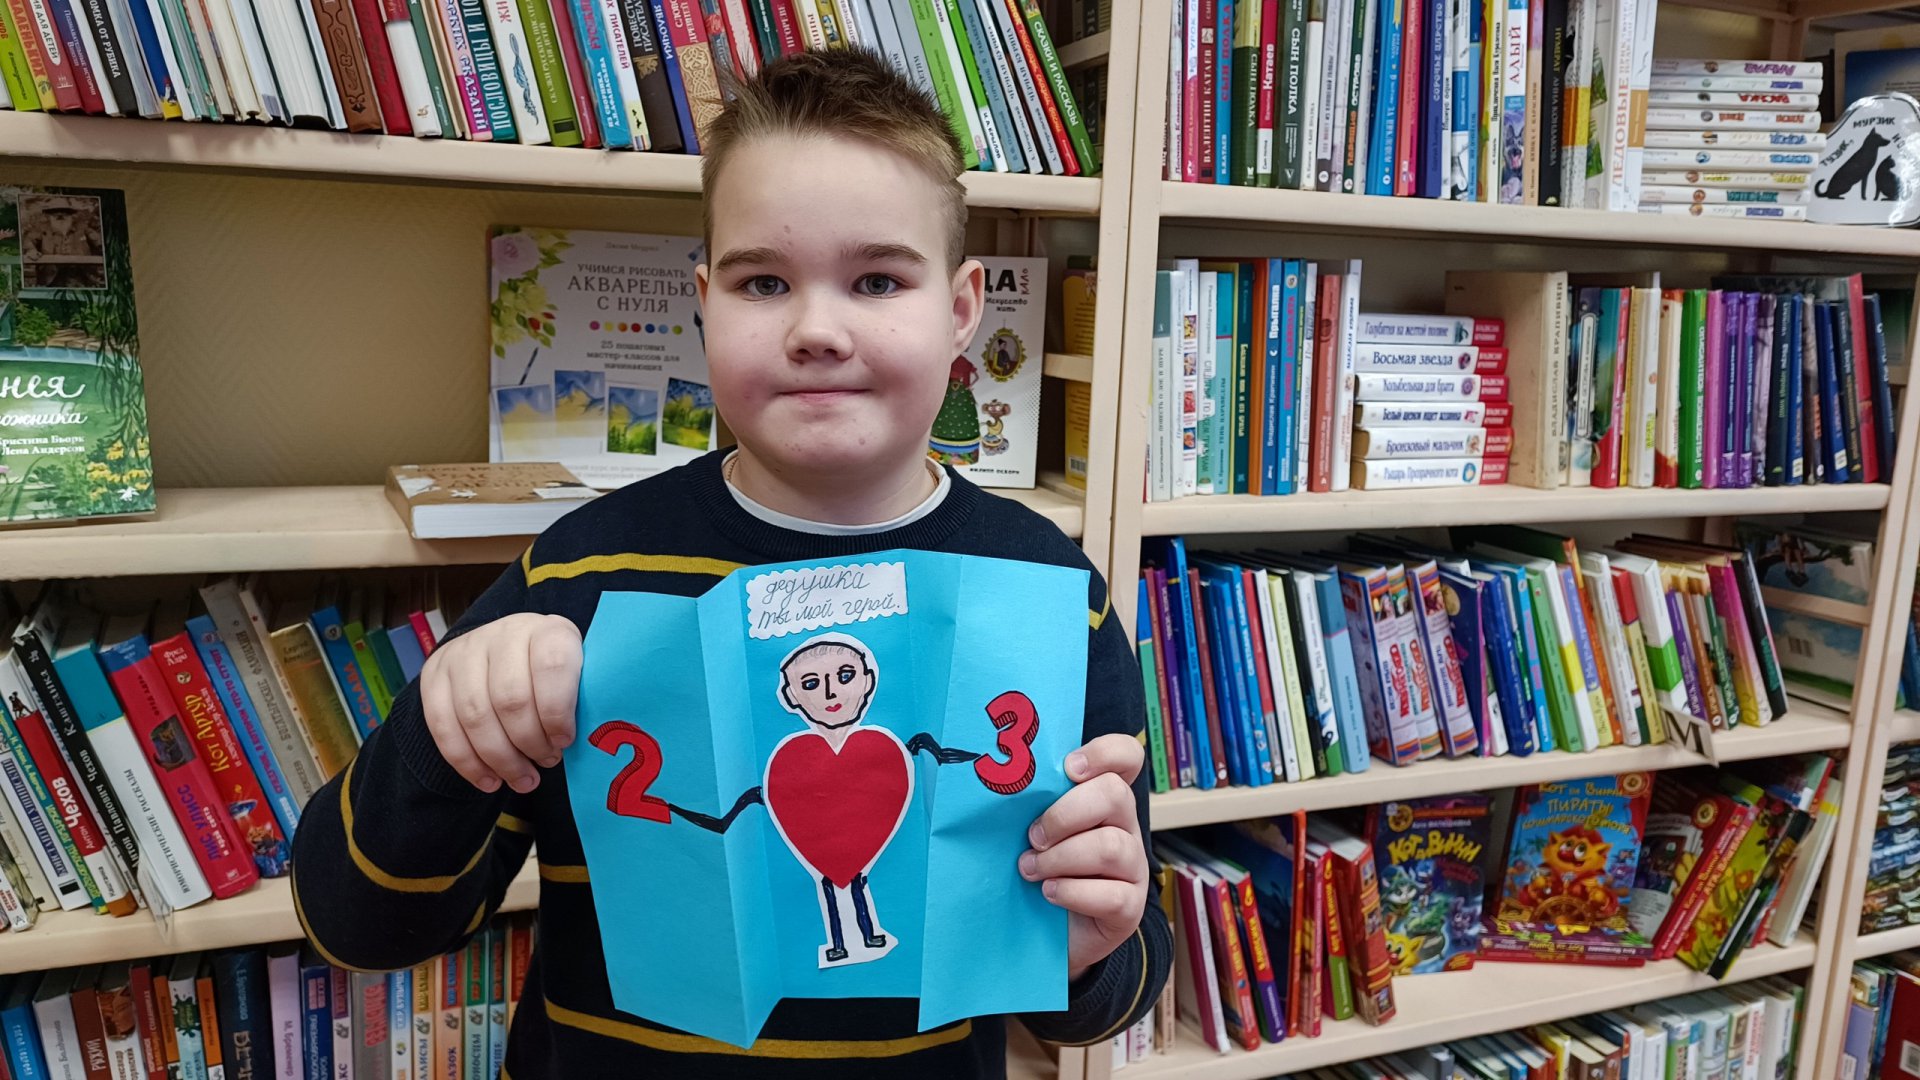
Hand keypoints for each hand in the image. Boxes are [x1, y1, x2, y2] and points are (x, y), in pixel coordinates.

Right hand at [420, 613, 581, 794]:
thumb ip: (581, 699)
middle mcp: (502, 634)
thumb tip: (588, 742)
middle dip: (530, 743)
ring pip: (476, 716)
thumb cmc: (551, 675)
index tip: (565, 741)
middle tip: (546, 763)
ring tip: (523, 780)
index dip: (558, 712)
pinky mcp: (434, 676)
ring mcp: (463, 654)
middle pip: (510, 699)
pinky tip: (490, 781)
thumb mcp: (577, 674)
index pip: (552, 666)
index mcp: (547, 630)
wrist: (502, 652)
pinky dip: (468, 763)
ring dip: (501, 760)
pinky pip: (443, 727)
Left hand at [1019, 733, 1148, 980]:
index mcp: (1103, 798)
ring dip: (1061, 857)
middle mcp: (1125, 826)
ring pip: (1111, 846)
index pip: (1126, 756)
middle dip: (1065, 814)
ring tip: (1031, 869)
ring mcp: (1133, 867)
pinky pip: (1111, 894)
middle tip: (1033, 835)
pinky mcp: (1129, 907)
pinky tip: (1049, 893)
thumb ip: (1027, 804)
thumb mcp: (1031, 830)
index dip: (1104, 753)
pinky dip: (1072, 892)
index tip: (1068, 767)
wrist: (1043, 935)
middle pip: (1114, 794)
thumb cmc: (1036, 869)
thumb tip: (989, 780)